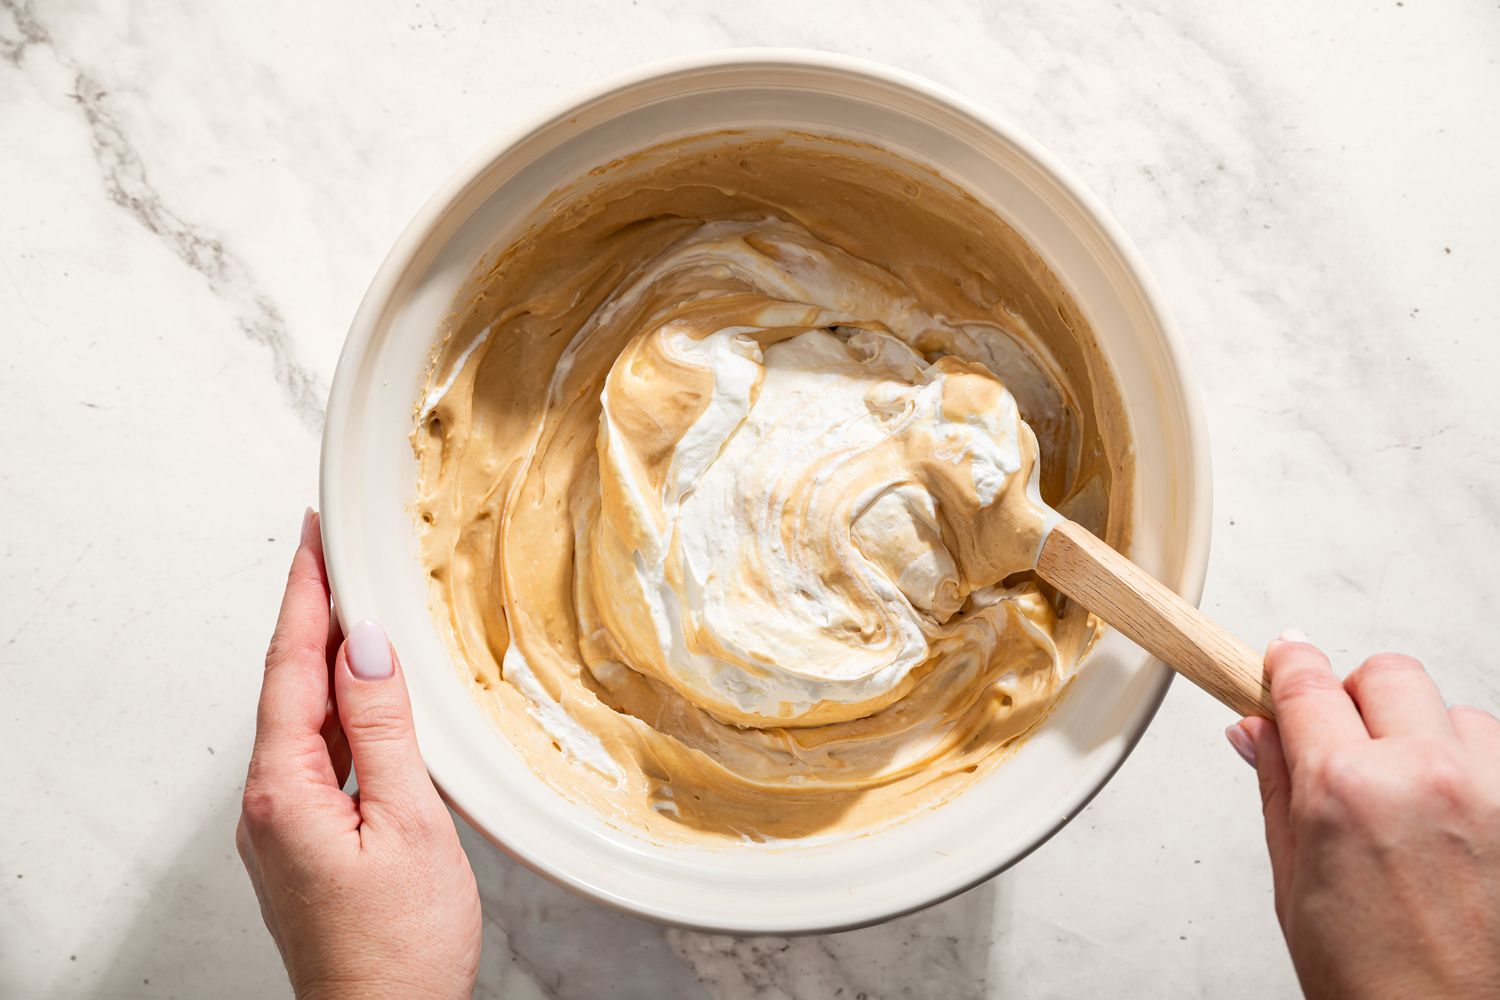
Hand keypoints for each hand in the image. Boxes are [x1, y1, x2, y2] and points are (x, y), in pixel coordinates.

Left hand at [237, 510, 480, 999]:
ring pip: (304, 719)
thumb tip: (365, 649)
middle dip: (311, 614)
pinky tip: (367, 698)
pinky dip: (342, 711)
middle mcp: (270, 804)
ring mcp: (285, 825)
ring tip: (355, 608)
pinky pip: (319, 753)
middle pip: (289, 685)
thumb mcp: (408, 823)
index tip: (313, 538)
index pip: (290, 667)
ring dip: (327, 660)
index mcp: (285, 792)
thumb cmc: (399, 948)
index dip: (305, 595)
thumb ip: (383, 729)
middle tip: (333, 553)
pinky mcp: (307, 842)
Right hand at [1227, 631, 1499, 998]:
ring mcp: (1492, 792)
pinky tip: (1450, 819)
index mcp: (1346, 792)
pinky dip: (1471, 769)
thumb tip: (1257, 734)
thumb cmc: (1377, 987)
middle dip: (1354, 696)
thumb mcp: (1296, 883)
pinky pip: (1498, 753)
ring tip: (1406, 797)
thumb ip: (1277, 789)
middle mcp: (1425, 776)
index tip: (1283, 660)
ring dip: (1422, 735)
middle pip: (1386, 673)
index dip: (1286, 664)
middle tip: (1341, 738)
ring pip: (1452, 710)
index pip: (1306, 682)